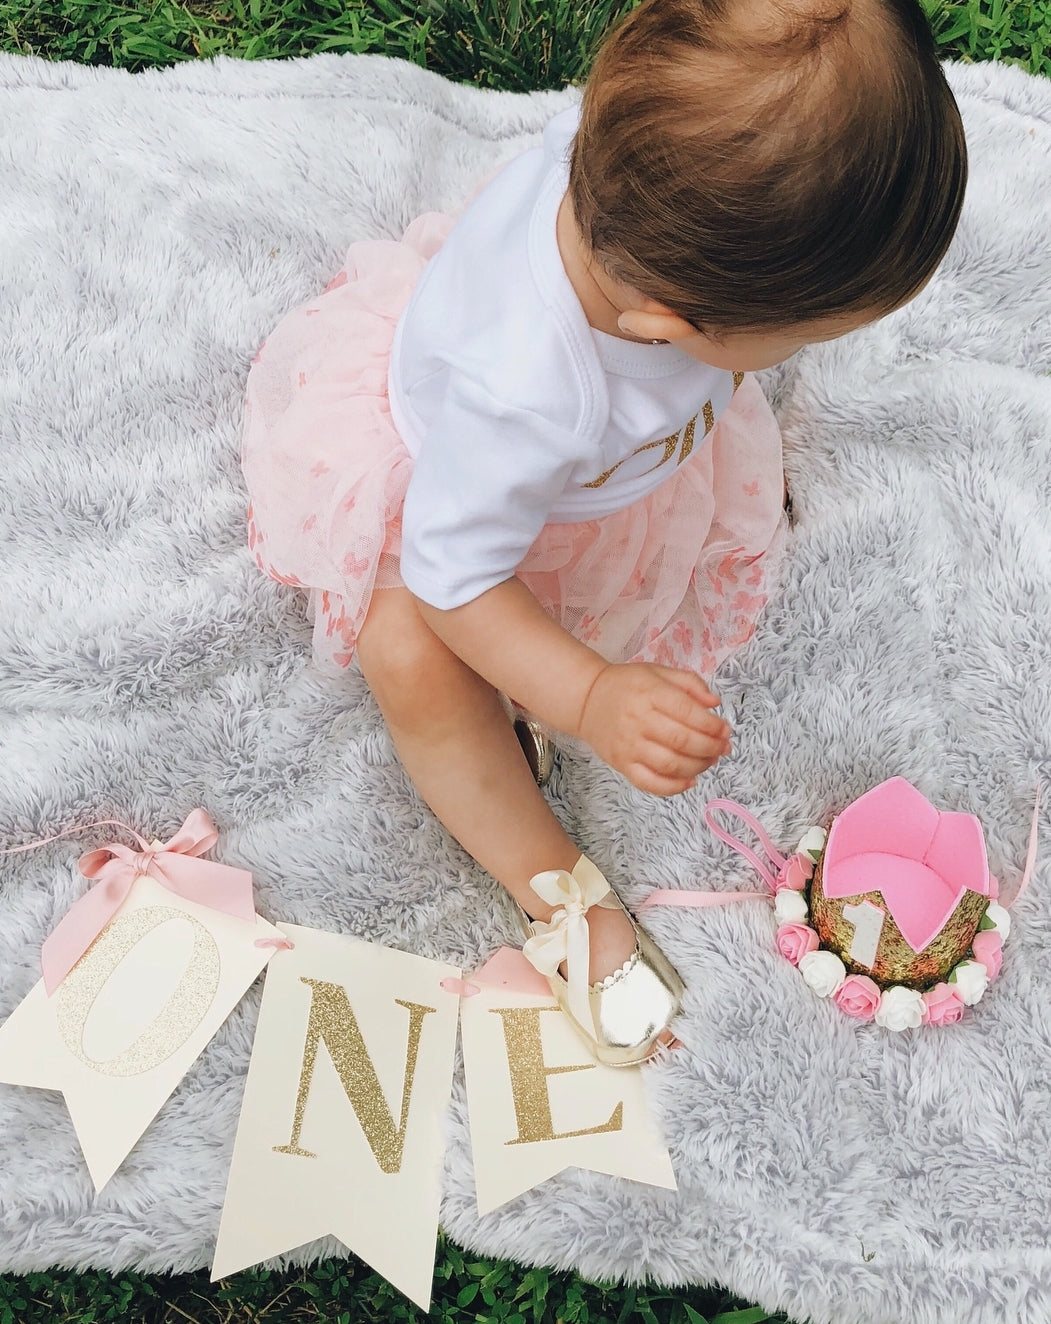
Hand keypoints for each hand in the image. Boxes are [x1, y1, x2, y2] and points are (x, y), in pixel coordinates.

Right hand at [576, 663, 730, 795]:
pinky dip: (674, 787)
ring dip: (698, 766)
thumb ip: (690, 683)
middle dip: (711, 747)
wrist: (587, 700)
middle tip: (723, 747)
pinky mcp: (622, 764)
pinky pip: (650, 783)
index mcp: (649, 693)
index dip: (712, 725)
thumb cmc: (628, 685)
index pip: (688, 712)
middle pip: (682, 741)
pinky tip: (690, 781)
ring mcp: (628, 746)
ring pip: (670, 765)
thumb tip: (715, 704)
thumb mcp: (658, 672)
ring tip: (710, 760)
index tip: (725, 729)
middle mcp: (638, 720)